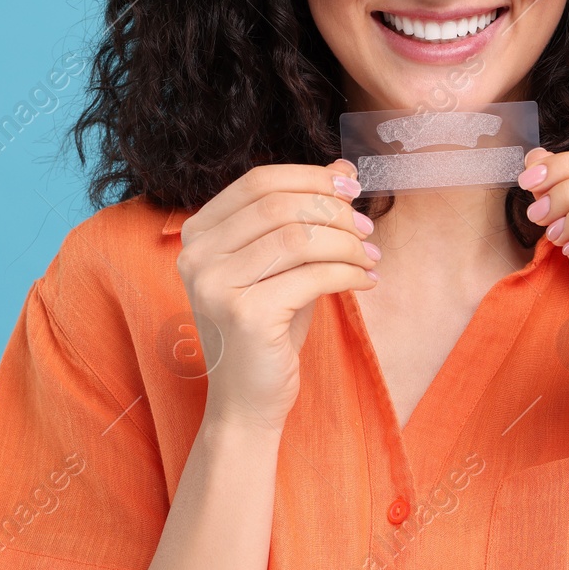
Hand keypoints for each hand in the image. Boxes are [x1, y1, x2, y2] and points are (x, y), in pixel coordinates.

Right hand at [176, 158, 379, 429]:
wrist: (246, 402)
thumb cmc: (268, 329)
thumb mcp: (283, 264)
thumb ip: (303, 216)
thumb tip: (343, 167)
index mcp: (198, 234)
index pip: (258, 182)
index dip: (311, 177)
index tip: (351, 186)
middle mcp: (197, 255)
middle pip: (280, 205)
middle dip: (334, 211)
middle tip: (367, 229)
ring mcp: (215, 285)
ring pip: (299, 237)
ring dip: (347, 243)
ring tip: (371, 257)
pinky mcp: (245, 315)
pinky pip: (312, 276)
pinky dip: (349, 273)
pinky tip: (366, 280)